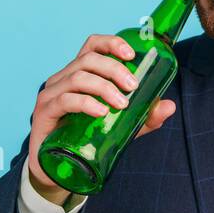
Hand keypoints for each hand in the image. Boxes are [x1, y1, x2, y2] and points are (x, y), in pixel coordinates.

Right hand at [27, 35, 175, 198]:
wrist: (59, 169)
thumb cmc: (88, 140)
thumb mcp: (122, 126)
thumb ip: (144, 116)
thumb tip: (169, 106)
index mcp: (81, 74)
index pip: (93, 46)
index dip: (111, 43)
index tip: (131, 54)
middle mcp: (63, 79)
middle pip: (88, 59)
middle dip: (114, 68)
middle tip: (133, 87)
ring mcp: (51, 94)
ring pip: (78, 77)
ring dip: (103, 87)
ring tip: (121, 104)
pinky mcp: (44, 112)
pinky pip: (65, 100)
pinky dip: (86, 103)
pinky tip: (101, 112)